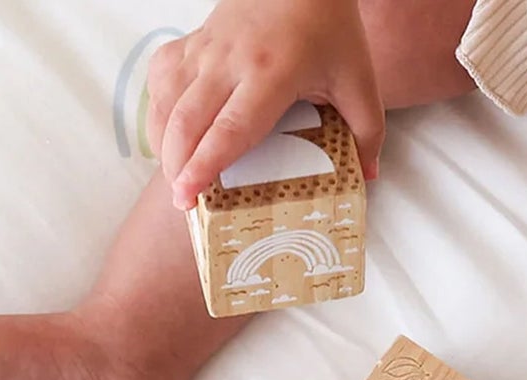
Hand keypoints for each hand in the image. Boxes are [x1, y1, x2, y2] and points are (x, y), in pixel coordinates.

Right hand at [148, 0, 384, 209]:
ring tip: (175, 176)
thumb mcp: (359, 81)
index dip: (205, 164)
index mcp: (271, 73)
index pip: (230, 128)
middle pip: (188, 120)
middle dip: (176, 165)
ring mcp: (207, 47)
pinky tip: (168, 132)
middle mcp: (230, 60)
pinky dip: (158, 107)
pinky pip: (163, 76)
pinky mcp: (195, 39)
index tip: (188, 195)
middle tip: (183, 204)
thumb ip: (367, 132)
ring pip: (168, 98)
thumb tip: (366, 177)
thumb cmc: (330, 27)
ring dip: (163, 141)